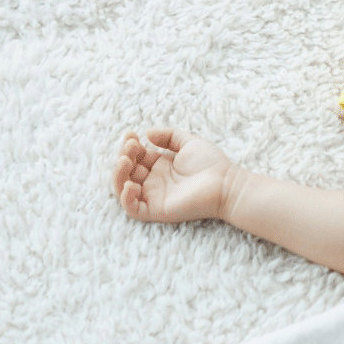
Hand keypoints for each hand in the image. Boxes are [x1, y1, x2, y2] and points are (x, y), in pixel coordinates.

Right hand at [114, 128, 236, 222]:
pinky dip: (125, 198)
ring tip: (125, 161)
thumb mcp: (188, 142)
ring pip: (123, 189)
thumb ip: (168, 135)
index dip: (129, 145)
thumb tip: (146, 133)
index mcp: (160, 165)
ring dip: (118, 175)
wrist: (226, 183)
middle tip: (131, 146)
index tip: (131, 134)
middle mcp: (154, 181)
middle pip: (127, 171)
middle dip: (123, 156)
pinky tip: (131, 184)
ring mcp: (154, 196)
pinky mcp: (157, 210)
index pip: (136, 156)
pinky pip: (133, 209)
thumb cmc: (211, 164)